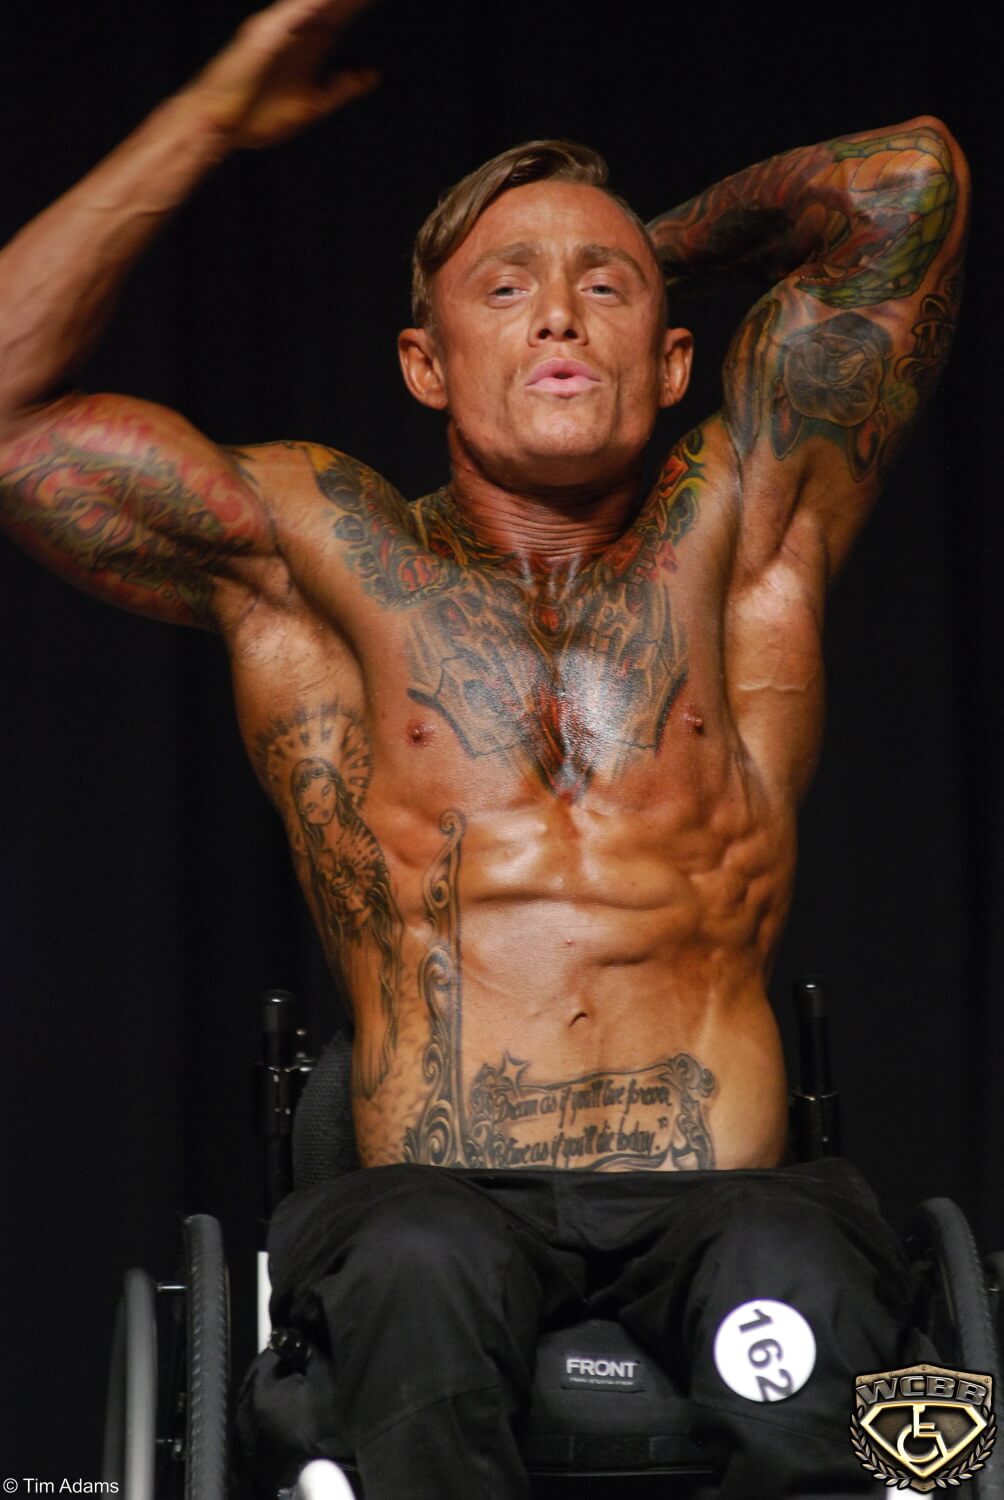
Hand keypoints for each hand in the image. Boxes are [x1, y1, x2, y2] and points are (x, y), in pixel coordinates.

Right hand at [186, 0, 378, 149]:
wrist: (221, 127)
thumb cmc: (259, 116)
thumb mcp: (312, 104)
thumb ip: (341, 87)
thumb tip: (373, 74)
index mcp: (310, 43)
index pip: (341, 12)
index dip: (360, 0)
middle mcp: (294, 29)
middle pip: (329, 1)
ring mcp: (276, 30)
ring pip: (309, 2)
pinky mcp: (259, 38)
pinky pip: (285, 18)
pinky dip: (304, 8)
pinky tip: (324, 3)